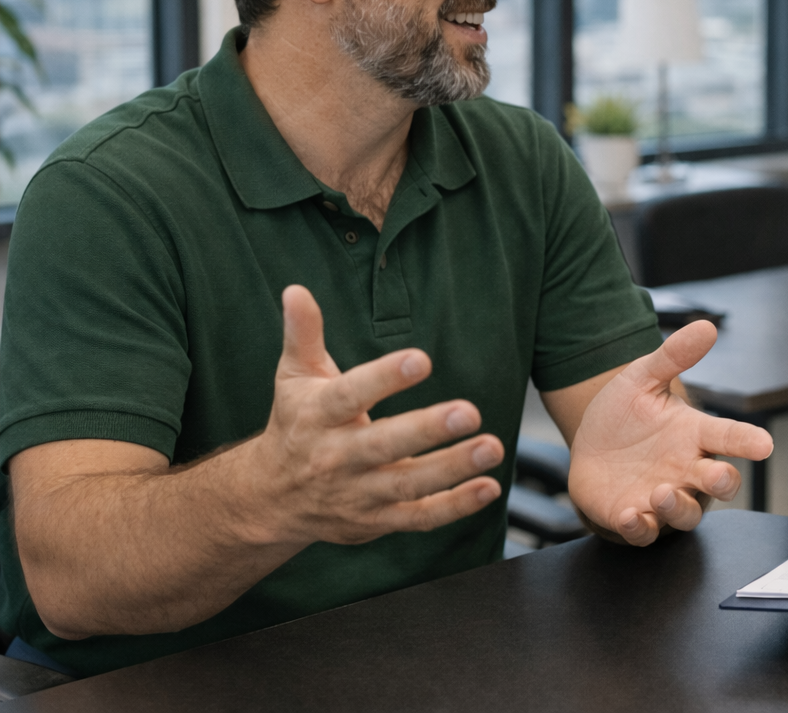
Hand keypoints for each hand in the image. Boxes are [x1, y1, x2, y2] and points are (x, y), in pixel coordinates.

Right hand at [246, 285, 505, 545]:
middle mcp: (335, 457)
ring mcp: (357, 494)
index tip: (420, 359)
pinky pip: (419, 518)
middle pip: (383, 444)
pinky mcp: (376, 522)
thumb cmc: (295, 424)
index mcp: (317, 415)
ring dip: (452, 469)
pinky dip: (455, 507)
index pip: (350, 395)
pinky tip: (489, 487)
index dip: (384, 378)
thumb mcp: (293, 377)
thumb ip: (303, 334)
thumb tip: (296, 290)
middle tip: (470, 412)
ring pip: (407, 485)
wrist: (270, 499)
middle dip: (427, 430)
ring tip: (492, 447)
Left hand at [566, 320, 772, 545]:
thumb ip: (673, 356)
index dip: (747, 441)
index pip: (729, 437)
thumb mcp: (642, 379)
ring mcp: (663, 498)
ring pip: (686, 515)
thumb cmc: (625, 416)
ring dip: (678, 507)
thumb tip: (706, 326)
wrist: (588, 447)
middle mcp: (686, 470)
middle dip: (722, 483)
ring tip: (661, 492)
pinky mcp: (635, 517)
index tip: (763, 444)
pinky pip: (645, 532)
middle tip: (716, 475)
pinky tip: (629, 515)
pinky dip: (640, 527)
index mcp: (694, 435)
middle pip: (720, 484)